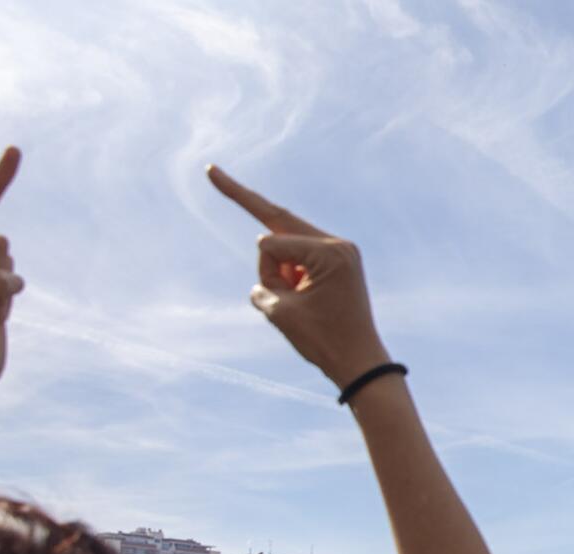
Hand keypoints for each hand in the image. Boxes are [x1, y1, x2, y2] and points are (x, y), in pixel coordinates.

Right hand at [207, 165, 390, 389]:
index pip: (271, 244)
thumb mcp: (281, 312)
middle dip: (246, 200)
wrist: (361, 364)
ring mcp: (343, 251)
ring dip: (281, 270)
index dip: (265, 273)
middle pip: (281, 221)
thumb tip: (268, 252)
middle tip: (212, 170)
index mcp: (330, 252)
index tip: (274, 294)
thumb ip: (263, 282)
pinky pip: (302, 258)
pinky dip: (292, 274)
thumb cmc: (323, 341)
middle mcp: (340, 244)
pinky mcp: (341, 262)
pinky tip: (306, 299)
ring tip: (302, 304)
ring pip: (289, 244)